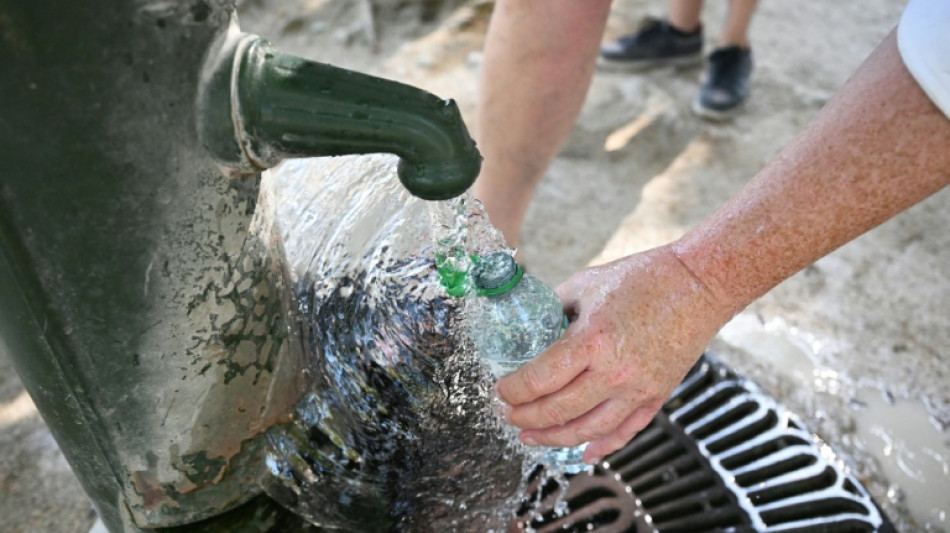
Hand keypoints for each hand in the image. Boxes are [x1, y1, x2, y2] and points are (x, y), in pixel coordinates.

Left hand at [495, 245, 733, 462]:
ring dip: (553, 438)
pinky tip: (581, 452)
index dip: (513, 391)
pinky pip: (624, 432)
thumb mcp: (588, 283)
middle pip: (558, 410)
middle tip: (508, 414)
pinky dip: (601, 447)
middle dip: (525, 417)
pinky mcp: (656, 396)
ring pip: (587, 430)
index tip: (500, 391)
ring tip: (530, 436)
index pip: (540, 379)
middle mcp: (615, 372)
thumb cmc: (644, 277)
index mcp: (592, 340)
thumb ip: (556, 306)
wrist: (699, 284)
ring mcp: (637, 389)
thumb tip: (531, 323)